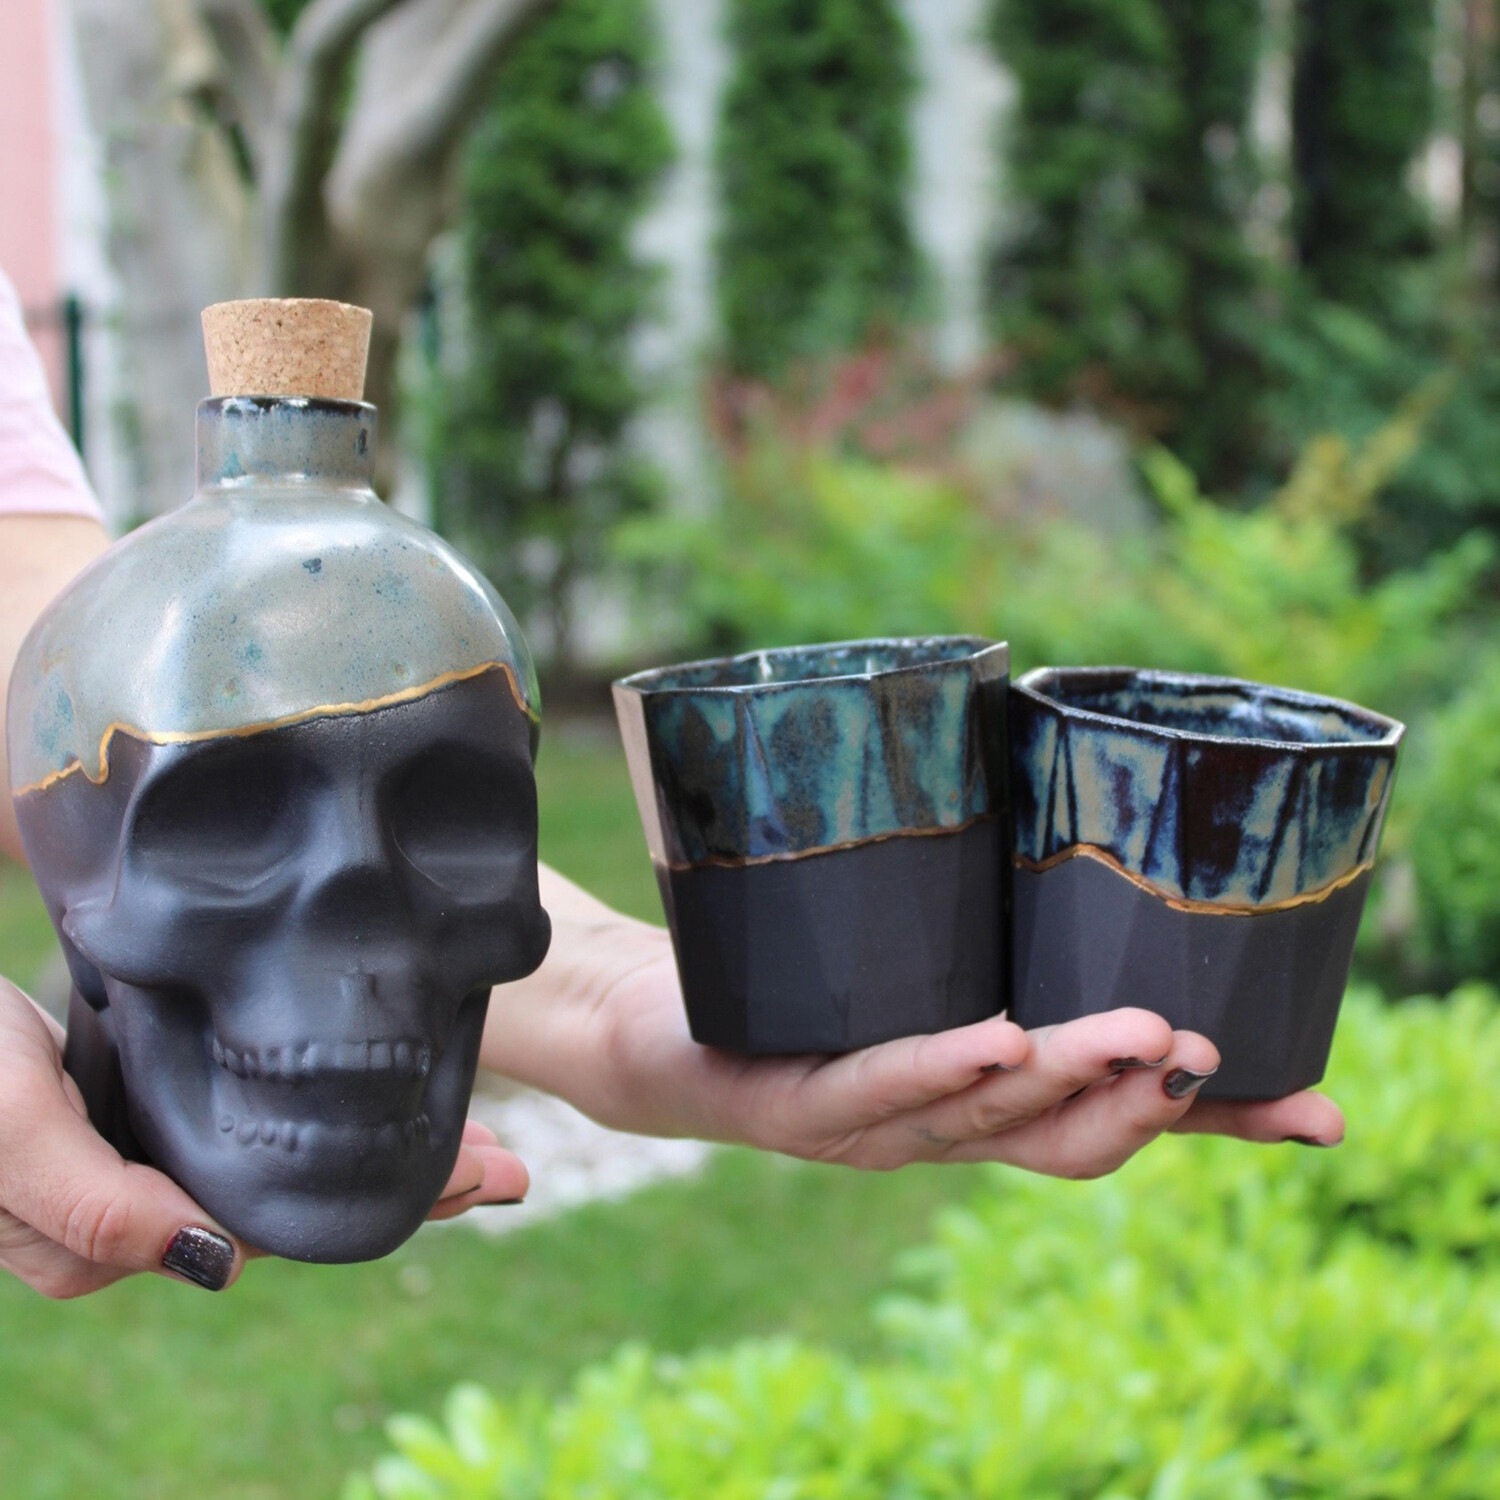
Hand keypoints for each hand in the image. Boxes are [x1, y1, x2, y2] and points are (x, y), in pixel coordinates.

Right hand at [0, 977, 527, 1298]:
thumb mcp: (10, 1133)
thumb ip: (90, 1206)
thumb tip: (210, 1263)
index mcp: (119, 1236)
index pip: (282, 1232)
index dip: (389, 1207)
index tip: (482, 1179)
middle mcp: (147, 1210)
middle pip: (301, 1207)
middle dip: (406, 1186)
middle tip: (507, 1165)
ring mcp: (156, 1155)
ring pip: (291, 1166)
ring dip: (378, 1148)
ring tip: (477, 1138)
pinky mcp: (158, 1104)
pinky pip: (265, 1122)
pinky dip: (330, 1111)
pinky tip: (383, 1093)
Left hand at [483, 868, 1345, 1177]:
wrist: (654, 1020)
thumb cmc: (801, 975)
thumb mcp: (918, 944)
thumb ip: (993, 912)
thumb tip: (1078, 796)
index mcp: (987, 1098)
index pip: (1121, 1121)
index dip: (1221, 1128)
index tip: (1322, 1115)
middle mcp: (942, 1128)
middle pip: (1067, 1135)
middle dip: (1143, 1096)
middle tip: (1206, 1045)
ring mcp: (869, 1128)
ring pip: (985, 1119)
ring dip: (1066, 1078)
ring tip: (1136, 1032)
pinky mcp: (790, 1107)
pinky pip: (874, 1087)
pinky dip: (939, 1065)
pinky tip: (995, 1035)